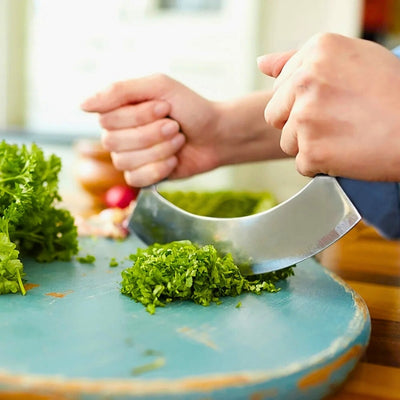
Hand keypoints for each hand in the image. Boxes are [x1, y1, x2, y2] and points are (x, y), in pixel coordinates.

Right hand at [81, 74, 283, 185]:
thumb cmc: (190, 108)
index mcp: (120, 111)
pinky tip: (174, 160)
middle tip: (174, 126)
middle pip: (113, 141)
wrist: (216, 135)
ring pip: (124, 161)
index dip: (137, 116)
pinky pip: (135, 179)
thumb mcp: (159, 86)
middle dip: (150, 134)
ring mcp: (131, 156)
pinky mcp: (143, 176)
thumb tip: (82, 106)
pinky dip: (159, 169)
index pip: (106, 118)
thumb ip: (120, 91)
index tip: (164, 108)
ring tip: (178, 140)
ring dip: (158, 150)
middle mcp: (121, 134)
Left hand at [258, 33, 399, 180]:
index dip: (303, 99)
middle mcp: (307, 80)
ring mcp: (307, 117)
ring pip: (287, 141)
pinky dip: (320, 164)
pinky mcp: (312, 150)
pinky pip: (302, 164)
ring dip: (309, 145)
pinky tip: (345, 152)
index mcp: (317, 51)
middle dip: (297, 122)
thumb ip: (298, 60)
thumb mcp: (350, 58)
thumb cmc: (392, 93)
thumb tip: (261, 64)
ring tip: (343, 136)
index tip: (330, 100)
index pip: (281, 86)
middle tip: (335, 120)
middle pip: (275, 114)